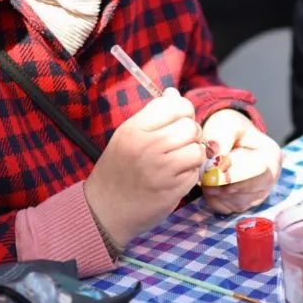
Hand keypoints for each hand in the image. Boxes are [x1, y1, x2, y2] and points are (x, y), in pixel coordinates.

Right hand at [85, 88, 204, 248]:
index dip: (183, 111)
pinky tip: (174, 178)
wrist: (105, 210)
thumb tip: (174, 93)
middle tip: (179, 144)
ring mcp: (162, 169)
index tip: (178, 121)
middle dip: (190, 134)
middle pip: (190, 126)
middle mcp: (149, 146)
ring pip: (198, 149)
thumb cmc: (117, 170)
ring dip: (193, 155)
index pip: (174, 105)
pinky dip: (189, 174)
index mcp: (135, 129)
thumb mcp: (127, 137)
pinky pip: (195, 172)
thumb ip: (152, 116)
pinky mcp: (173, 189)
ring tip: (178, 161)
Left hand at [200, 109, 281, 214]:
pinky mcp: (244, 203)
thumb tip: (215, 161)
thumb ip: (221, 139)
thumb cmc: (228, 128)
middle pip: (248, 192)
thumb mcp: (226, 124)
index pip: (257, 173)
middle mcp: (270, 178)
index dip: (234, 176)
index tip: (213, 172)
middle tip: (204, 179)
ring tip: (205, 179)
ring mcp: (258, 193)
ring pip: (238, 204)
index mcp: (271, 156)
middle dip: (223, 188)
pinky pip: (229, 209)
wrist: (225, 135)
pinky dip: (215, 201)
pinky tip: (208, 187)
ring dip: (217, 195)